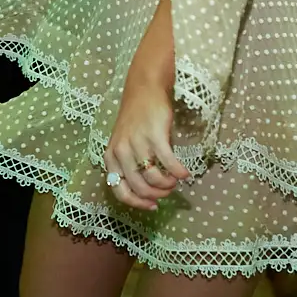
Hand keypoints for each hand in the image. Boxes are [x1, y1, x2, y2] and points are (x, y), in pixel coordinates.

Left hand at [103, 66, 188, 211]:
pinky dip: (178, 172)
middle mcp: (121, 152)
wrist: (144, 90)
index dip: (137, 203)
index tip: (153, 206)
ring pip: (154, 178)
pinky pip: (168, 163)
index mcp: (111, 157)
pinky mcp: (155, 136)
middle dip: (157, 195)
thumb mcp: (125, 145)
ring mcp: (137, 144)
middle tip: (168, 191)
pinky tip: (185, 174)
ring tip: (175, 181)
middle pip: (139, 187)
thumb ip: (131, 166)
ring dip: (168, 185)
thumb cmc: (136, 120)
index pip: (119, 191)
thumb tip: (149, 192)